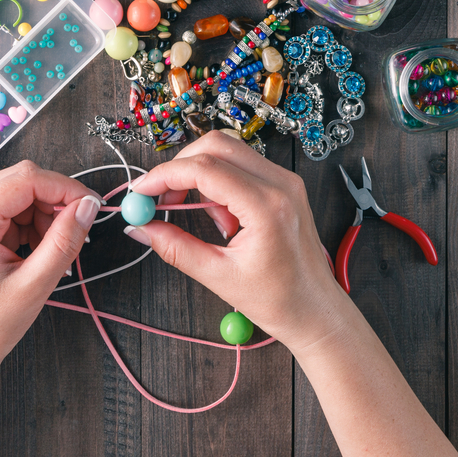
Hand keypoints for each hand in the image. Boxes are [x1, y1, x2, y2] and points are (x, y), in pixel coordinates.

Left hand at [0, 160, 101, 380]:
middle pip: (22, 179)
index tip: (93, 207)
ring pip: (21, 193)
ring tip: (55, 250)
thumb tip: (89, 206)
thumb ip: (65, 241)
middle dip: (56, 200)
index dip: (65, 188)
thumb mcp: (35, 284)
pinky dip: (34, 223)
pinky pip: (13, 209)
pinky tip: (40, 251)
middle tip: (79, 228)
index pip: (26, 180)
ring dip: (46, 214)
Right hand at [125, 131, 349, 352]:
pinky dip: (219, 182)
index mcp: (267, 207)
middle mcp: (280, 184)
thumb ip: (175, 248)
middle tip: (160, 198)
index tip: (141, 192)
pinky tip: (222, 219)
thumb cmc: (280, 300)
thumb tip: (141, 228)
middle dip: (180, 168)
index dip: (164, 176)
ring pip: (228, 151)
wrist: (317, 311)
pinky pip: (242, 166)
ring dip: (200, 175)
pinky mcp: (285, 185)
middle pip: (215, 145)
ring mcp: (286, 181)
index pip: (204, 169)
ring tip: (202, 217)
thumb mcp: (219, 277)